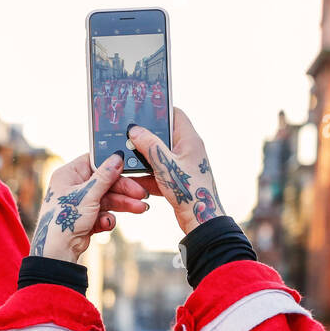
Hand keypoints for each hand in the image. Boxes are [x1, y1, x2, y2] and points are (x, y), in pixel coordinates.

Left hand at [29, 154, 149, 263]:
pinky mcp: (86, 218)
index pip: (95, 163)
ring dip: (123, 204)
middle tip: (141, 194)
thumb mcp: (87, 194)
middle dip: (124, 190)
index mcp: (69, 175)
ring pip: (107, 199)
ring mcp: (80, 203)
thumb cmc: (65, 219)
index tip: (129, 169)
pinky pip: (103, 213)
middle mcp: (74, 187)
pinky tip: (105, 224)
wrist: (58, 251)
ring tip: (139, 209)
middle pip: (105, 183)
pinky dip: (107, 219)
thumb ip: (104, 176)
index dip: (112, 166)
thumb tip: (117, 157)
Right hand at [127, 108, 225, 234]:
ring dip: (145, 160)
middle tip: (129, 137)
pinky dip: (149, 176)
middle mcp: (188, 149)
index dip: (159, 111)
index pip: (175, 114)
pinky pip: (160, 173)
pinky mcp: (178, 180)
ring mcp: (183, 165)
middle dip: (146, 138)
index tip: (142, 111)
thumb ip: (149, 145)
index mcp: (189, 139)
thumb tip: (134, 130)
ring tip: (129, 160)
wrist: (200, 219)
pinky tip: (136, 180)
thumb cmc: (188, 190)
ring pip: (160, 156)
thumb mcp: (165, 164)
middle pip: (164, 135)